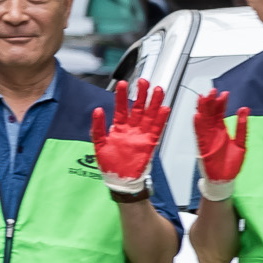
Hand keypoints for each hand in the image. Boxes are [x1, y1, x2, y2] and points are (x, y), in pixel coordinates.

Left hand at [91, 77, 169, 192]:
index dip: (121, 96)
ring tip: (157, 90)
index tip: (123, 84)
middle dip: (141, 94)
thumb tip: (97, 110)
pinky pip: (156, 129)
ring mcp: (141, 135)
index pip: (121, 108)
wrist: (120, 180)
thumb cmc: (110, 164)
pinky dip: (161, 119)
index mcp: (118, 128)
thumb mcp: (98, 144)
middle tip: (144, 82)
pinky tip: (164, 109)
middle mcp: (131, 129)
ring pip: (149, 115)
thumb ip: (97, 127)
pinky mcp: (149, 143)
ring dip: (154, 103)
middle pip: (138, 108)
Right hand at [192, 89, 248, 200]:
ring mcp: (207, 140)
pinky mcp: (203, 148)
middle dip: (210, 103)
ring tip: (203, 99)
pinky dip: (197, 126)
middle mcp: (213, 134)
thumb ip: (242, 126)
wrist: (225, 180)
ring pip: (203, 121)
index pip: (220, 113)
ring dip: (202, 110)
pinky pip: (199, 135)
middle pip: (209, 114)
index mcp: (222, 131)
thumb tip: (244, 110)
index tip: (223, 93)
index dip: (221, 103)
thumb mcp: (241, 142)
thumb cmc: (231, 164)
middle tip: (212, 92)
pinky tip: (197, 116)